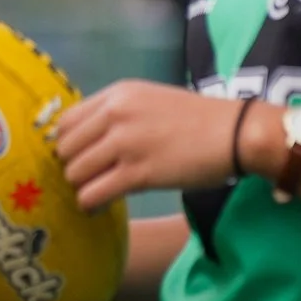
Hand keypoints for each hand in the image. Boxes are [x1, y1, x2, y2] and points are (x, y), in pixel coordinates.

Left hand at [55, 81, 263, 210]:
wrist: (236, 134)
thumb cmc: (196, 120)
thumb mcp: (149, 101)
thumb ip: (116, 114)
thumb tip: (84, 139)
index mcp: (117, 94)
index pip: (65, 122)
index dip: (67, 145)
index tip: (80, 158)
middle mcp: (115, 114)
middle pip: (64, 149)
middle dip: (73, 168)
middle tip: (90, 179)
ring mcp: (125, 143)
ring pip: (74, 173)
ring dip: (82, 188)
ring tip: (98, 193)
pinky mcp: (138, 173)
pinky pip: (93, 194)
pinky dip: (91, 204)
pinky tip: (101, 206)